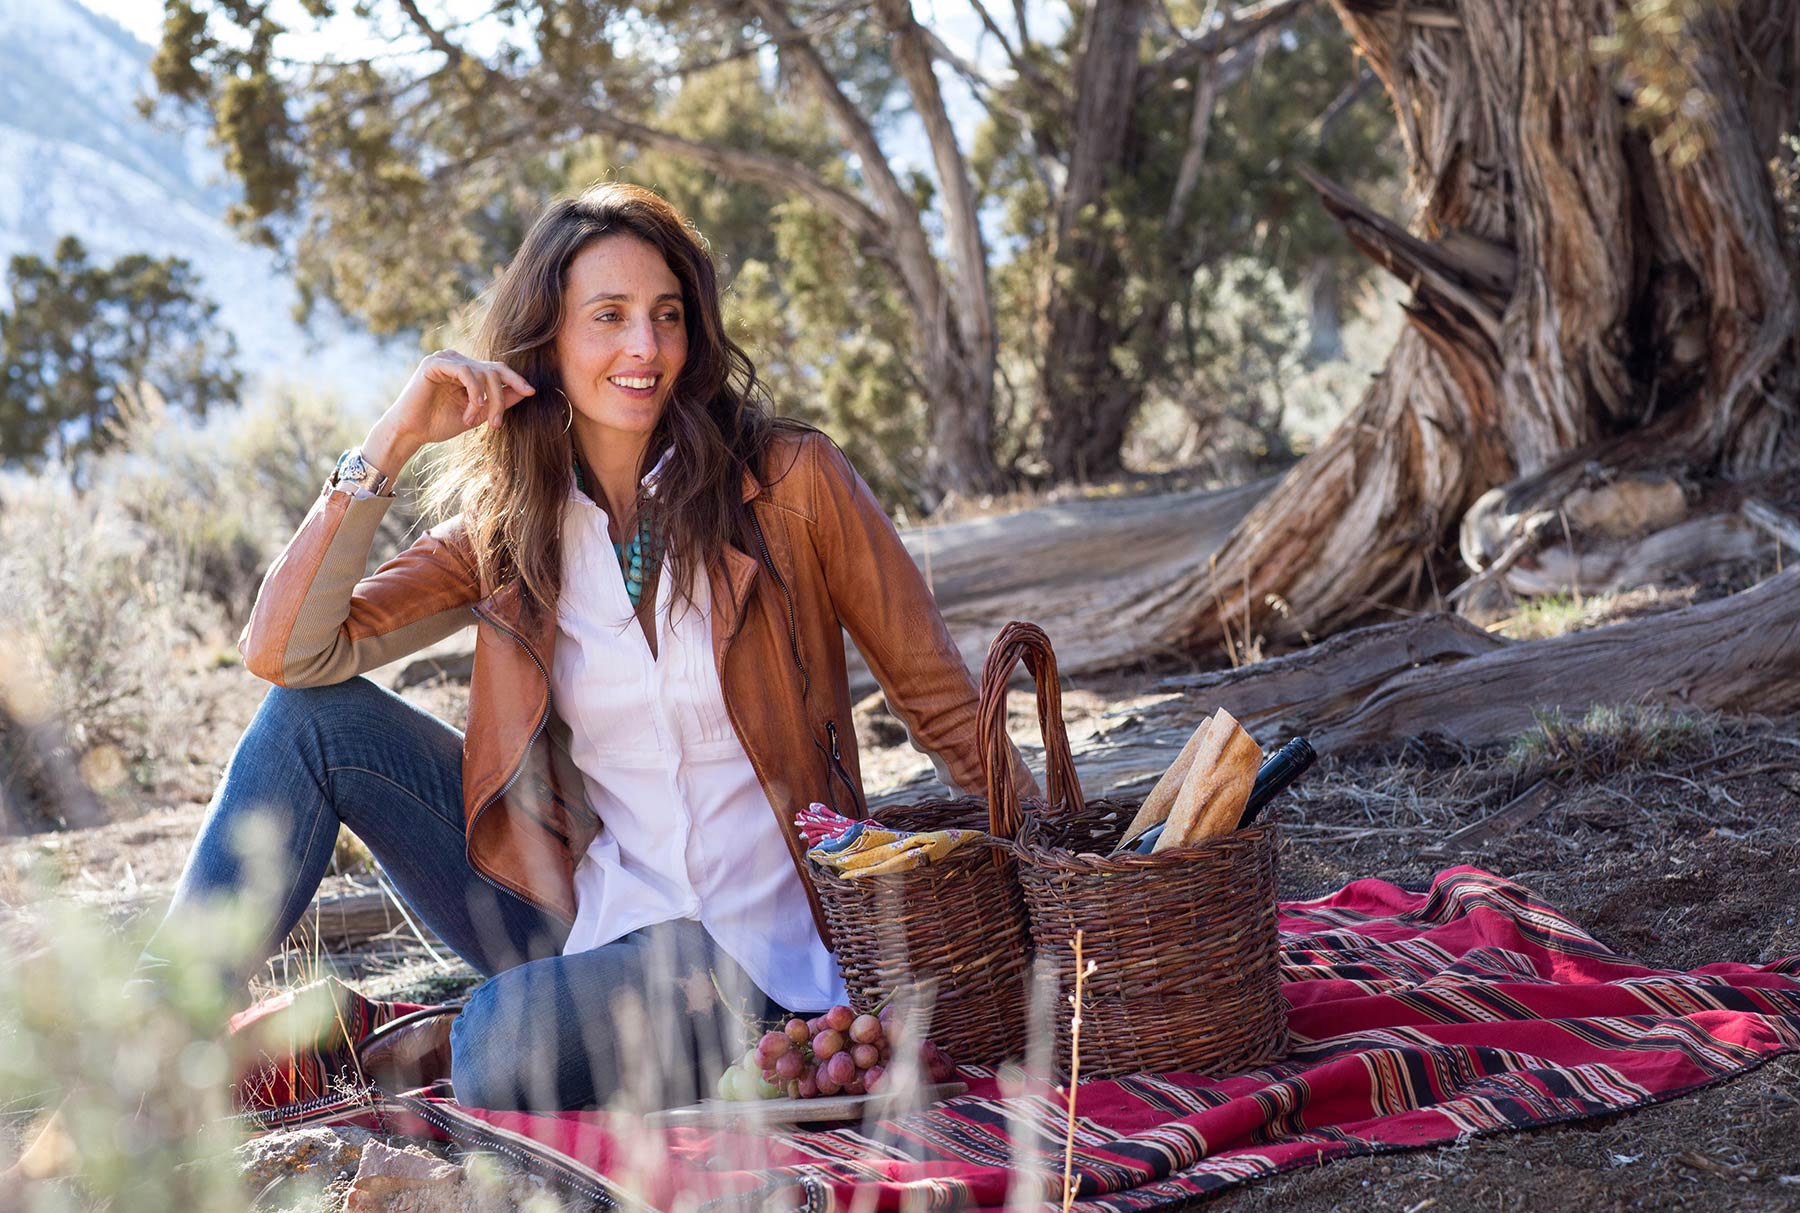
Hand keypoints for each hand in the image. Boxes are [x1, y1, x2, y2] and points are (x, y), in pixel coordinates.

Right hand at [387, 349, 536, 447]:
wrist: (411, 432)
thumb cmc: (440, 423)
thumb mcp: (477, 414)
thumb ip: (498, 401)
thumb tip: (525, 391)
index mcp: (467, 370)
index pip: (497, 369)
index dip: (515, 380)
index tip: (531, 392)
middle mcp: (457, 361)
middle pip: (494, 370)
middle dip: (501, 397)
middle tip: (497, 423)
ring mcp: (445, 359)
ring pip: (482, 372)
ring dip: (485, 400)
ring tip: (475, 421)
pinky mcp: (434, 363)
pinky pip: (465, 372)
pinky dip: (474, 392)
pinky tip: (472, 408)